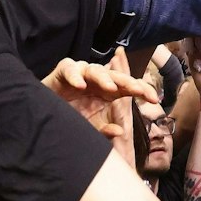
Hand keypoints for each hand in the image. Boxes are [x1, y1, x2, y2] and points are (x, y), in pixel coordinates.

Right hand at [42, 51, 158, 139]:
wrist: (45, 116)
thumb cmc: (71, 118)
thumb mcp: (90, 128)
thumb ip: (104, 130)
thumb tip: (120, 131)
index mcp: (109, 93)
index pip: (129, 88)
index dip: (142, 90)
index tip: (154, 99)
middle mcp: (98, 81)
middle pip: (117, 77)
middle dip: (128, 82)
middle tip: (137, 90)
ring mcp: (82, 73)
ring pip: (96, 70)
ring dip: (104, 78)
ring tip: (110, 88)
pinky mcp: (64, 71)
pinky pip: (71, 68)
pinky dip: (75, 76)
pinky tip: (80, 85)